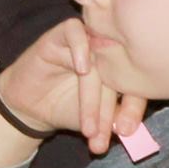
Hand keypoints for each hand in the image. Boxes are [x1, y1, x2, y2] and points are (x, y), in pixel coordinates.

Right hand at [0, 18, 147, 155]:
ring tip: (87, 126)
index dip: (133, 109)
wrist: (31, 108)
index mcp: (122, 70)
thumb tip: (127, 129)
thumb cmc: (67, 110)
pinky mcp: (61, 34)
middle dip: (109, 111)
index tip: (124, 133)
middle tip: (100, 136)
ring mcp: (86, 42)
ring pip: (96, 61)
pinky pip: (74, 31)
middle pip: (118, 74)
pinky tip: (81, 70)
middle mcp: (106, 53)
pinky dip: (80, 48)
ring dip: (92, 98)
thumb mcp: (95, 123)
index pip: (137, 83)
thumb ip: (113, 122)